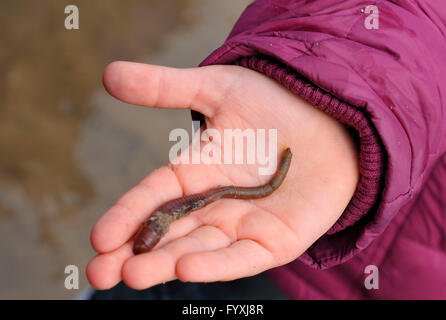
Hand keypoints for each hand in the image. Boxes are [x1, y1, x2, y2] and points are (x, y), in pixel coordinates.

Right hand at [86, 61, 358, 289]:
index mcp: (195, 173)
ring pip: (199, 249)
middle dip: (135, 254)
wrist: (331, 115)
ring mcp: (244, 225)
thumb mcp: (217, 89)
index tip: (98, 236)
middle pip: (169, 233)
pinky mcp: (276, 241)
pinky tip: (186, 269)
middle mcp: (213, 205)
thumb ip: (165, 87)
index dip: (126, 215)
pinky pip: (244, 257)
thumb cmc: (274, 102)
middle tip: (98, 273)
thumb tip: (108, 74)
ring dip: (166, 263)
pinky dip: (217, 265)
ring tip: (132, 275)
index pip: (153, 197)